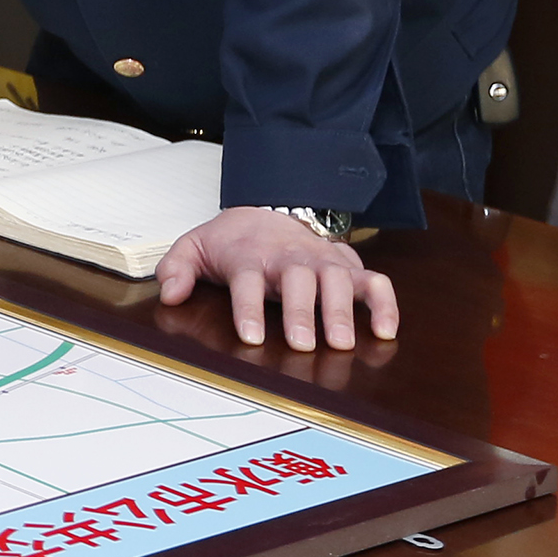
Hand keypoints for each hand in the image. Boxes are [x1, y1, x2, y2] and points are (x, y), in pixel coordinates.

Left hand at [156, 207, 398, 351]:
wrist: (265, 211)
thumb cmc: (231, 241)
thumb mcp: (194, 248)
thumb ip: (176, 269)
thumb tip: (170, 295)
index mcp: (248, 256)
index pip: (247, 281)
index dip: (247, 309)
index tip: (250, 337)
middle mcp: (288, 257)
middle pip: (297, 281)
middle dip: (301, 312)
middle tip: (303, 345)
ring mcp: (321, 260)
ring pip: (335, 280)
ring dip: (341, 310)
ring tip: (342, 343)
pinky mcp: (348, 266)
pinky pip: (375, 281)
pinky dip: (385, 304)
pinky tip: (387, 331)